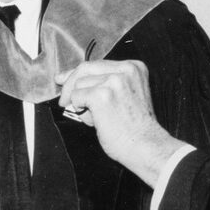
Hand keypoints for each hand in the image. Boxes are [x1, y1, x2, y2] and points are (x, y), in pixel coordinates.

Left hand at [56, 60, 186, 186]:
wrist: (146, 146)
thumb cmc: (135, 127)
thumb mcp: (126, 95)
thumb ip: (105, 84)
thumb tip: (72, 81)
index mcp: (134, 67)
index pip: (98, 64)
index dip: (77, 73)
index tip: (63, 79)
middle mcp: (125, 69)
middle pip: (85, 68)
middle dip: (69, 84)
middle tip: (63, 100)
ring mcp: (114, 81)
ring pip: (79, 85)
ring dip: (81, 103)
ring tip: (97, 118)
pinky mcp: (102, 95)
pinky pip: (76, 97)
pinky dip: (80, 110)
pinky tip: (95, 120)